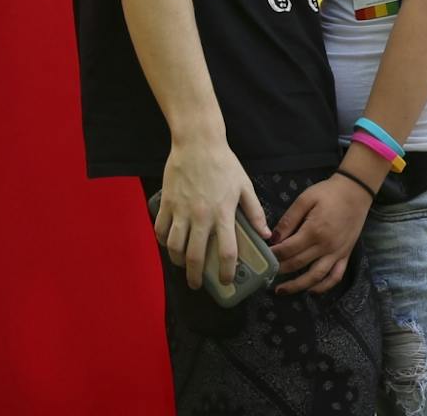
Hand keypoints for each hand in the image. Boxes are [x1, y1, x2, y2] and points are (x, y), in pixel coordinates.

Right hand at [155, 137, 267, 291]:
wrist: (197, 142)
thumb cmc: (223, 163)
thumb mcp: (244, 186)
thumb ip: (255, 212)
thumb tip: (266, 234)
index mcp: (223, 213)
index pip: (226, 252)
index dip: (226, 272)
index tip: (226, 281)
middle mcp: (201, 216)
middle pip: (194, 257)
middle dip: (195, 277)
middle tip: (197, 284)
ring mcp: (181, 210)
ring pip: (174, 247)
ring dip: (177, 261)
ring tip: (182, 265)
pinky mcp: (167, 203)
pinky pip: (160, 229)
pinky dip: (163, 241)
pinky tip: (168, 243)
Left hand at [269, 171, 372, 294]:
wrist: (356, 191)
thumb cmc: (329, 193)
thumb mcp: (305, 199)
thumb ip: (289, 219)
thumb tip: (274, 238)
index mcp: (314, 231)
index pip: (288, 249)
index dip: (274, 255)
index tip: (263, 256)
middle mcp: (325, 246)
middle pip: (298, 264)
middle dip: (280, 270)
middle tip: (267, 273)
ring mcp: (337, 253)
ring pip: (315, 277)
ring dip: (297, 286)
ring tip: (282, 291)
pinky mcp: (345, 255)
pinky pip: (335, 276)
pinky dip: (323, 287)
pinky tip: (311, 290)